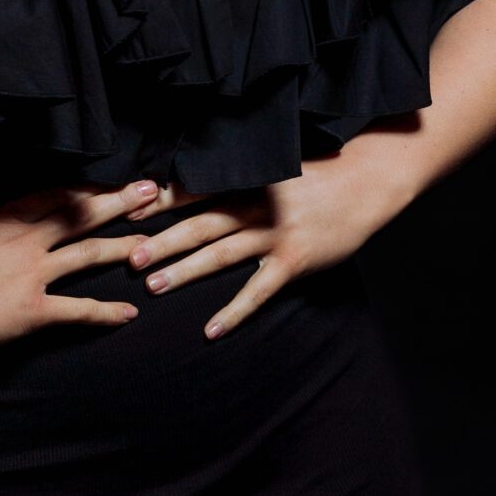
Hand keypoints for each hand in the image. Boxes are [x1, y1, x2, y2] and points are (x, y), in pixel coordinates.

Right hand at [0, 177, 164, 352]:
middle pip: (84, 215)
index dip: (94, 187)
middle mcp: (28, 239)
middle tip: (154, 192)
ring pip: (89, 254)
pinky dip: (106, 311)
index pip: (62, 195)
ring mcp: (33, 273)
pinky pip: (78, 308)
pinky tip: (129, 312)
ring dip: (124, 246)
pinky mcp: (34, 309)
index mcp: (10, 216)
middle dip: (121, 202)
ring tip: (155, 242)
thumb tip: (14, 218)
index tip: (118, 181)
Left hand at [120, 150, 401, 340]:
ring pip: (222, 253)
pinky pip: (259, 290)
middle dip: (163, 240)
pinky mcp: (294, 260)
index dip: (161, 201)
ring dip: (186, 271)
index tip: (127, 210)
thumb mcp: (276, 165)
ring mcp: (276, 234)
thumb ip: (241, 177)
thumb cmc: (318, 172)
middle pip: (201, 223)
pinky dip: (234, 311)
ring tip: (154, 286)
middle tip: (128, 256)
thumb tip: (197, 185)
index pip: (197, 189)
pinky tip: (211, 329)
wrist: (368, 180)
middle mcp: (257, 205)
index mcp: (248, 180)